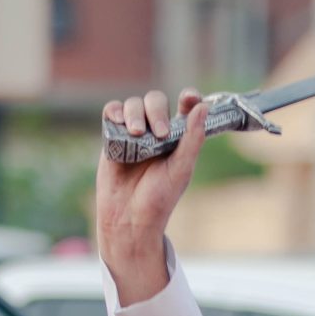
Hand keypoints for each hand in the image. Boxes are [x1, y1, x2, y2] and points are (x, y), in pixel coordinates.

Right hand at [95, 88, 209, 305]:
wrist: (129, 217)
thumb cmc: (159, 198)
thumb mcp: (181, 169)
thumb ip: (193, 138)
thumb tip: (203, 106)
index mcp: (177, 138)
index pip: (185, 108)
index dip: (188, 98)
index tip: (189, 97)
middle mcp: (156, 131)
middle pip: (155, 101)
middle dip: (157, 111)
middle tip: (160, 134)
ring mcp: (133, 132)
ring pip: (133, 104)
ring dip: (135, 114)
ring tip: (137, 134)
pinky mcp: (112, 136)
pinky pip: (112, 112)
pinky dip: (114, 112)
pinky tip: (118, 122)